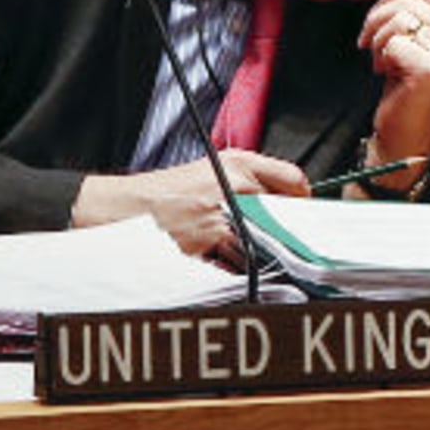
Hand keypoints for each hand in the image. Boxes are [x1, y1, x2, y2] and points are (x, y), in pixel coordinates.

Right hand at [72, 151, 308, 258]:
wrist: (127, 208)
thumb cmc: (170, 191)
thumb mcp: (214, 170)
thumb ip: (251, 179)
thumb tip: (288, 199)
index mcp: (240, 163)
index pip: (294, 180)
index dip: (302, 199)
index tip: (301, 211)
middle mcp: (236, 185)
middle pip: (284, 212)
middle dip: (283, 226)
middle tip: (277, 235)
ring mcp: (225, 213)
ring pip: (267, 238)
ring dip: (264, 248)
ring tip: (245, 247)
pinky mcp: (209, 240)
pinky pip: (242, 259)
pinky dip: (241, 265)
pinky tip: (226, 260)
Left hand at [357, 0, 429, 173]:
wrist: (404, 140)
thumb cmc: (406, 93)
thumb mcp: (414, 44)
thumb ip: (415, 10)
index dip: (389, 1)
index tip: (381, 25)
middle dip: (378, 20)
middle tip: (375, 47)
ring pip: (398, 18)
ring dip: (379, 42)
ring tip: (387, 63)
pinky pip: (392, 42)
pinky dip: (382, 59)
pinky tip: (392, 76)